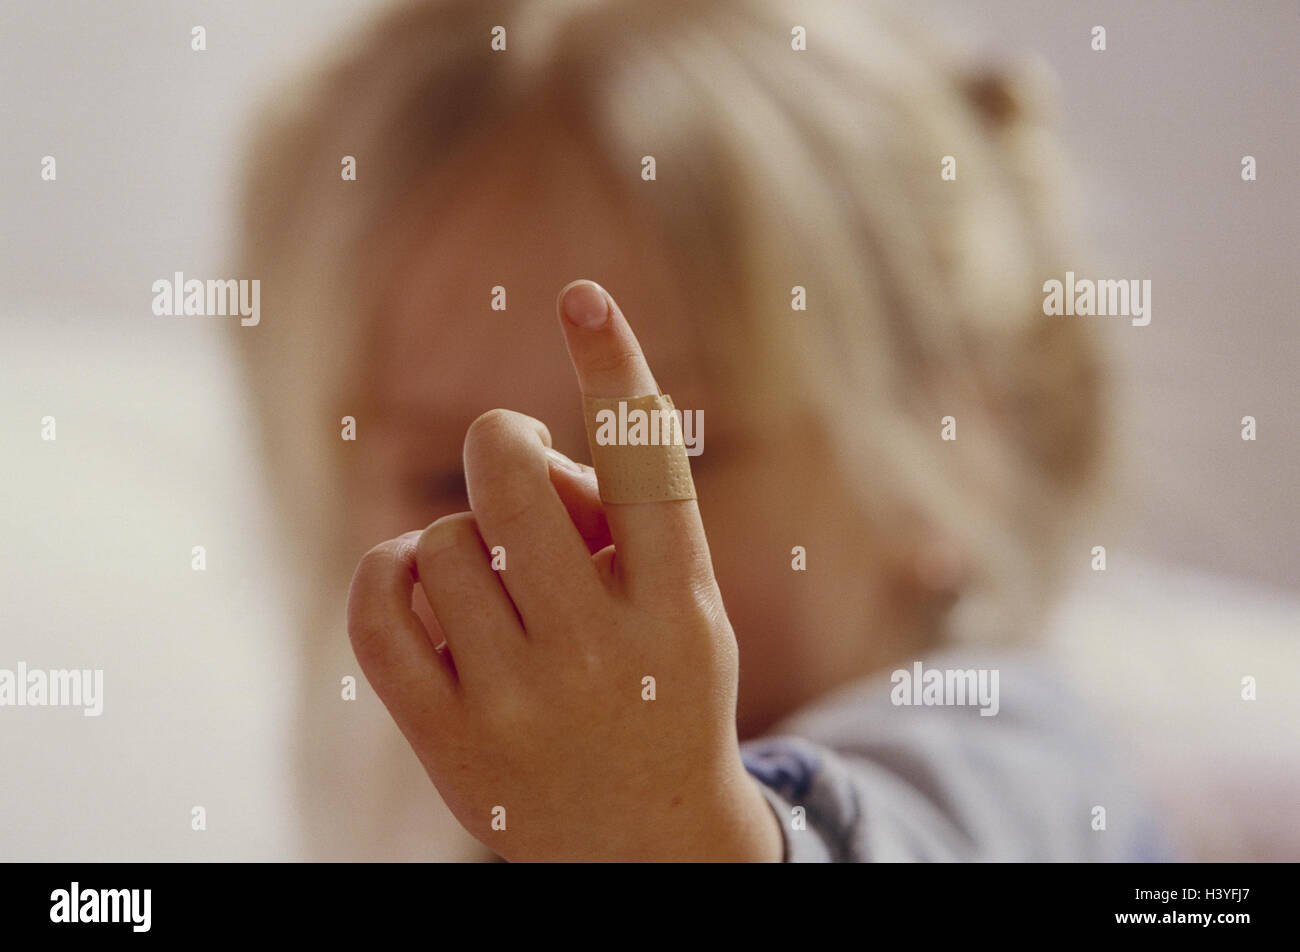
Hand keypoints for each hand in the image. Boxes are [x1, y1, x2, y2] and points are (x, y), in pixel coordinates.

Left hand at [346, 280, 781, 861]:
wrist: (644, 846)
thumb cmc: (662, 692)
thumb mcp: (684, 613)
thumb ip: (623, 525)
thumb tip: (516, 454)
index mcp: (679, 609)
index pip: (646, 468)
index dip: (615, 371)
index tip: (581, 295)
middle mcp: (603, 652)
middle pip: (507, 480)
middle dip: (499, 442)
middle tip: (515, 459)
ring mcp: (518, 702)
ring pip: (435, 541)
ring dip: (456, 541)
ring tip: (495, 584)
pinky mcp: (448, 742)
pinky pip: (374, 610)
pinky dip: (382, 578)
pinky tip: (415, 589)